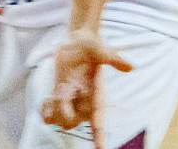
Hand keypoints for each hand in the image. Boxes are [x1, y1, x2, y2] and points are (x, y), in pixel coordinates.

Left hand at [41, 29, 132, 148]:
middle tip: (64, 90)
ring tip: (56, 92)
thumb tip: (131, 67)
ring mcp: (72, 98)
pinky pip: (51, 112)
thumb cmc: (92, 44)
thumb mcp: (102, 51)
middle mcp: (85, 101)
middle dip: (65, 112)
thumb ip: (114, 60)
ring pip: (61, 119)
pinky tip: (46, 99)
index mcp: (97, 95)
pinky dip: (46, 110)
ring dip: (55, 109)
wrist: (78, 38)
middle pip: (74, 122)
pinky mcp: (59, 93)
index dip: (100, 137)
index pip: (99, 121)